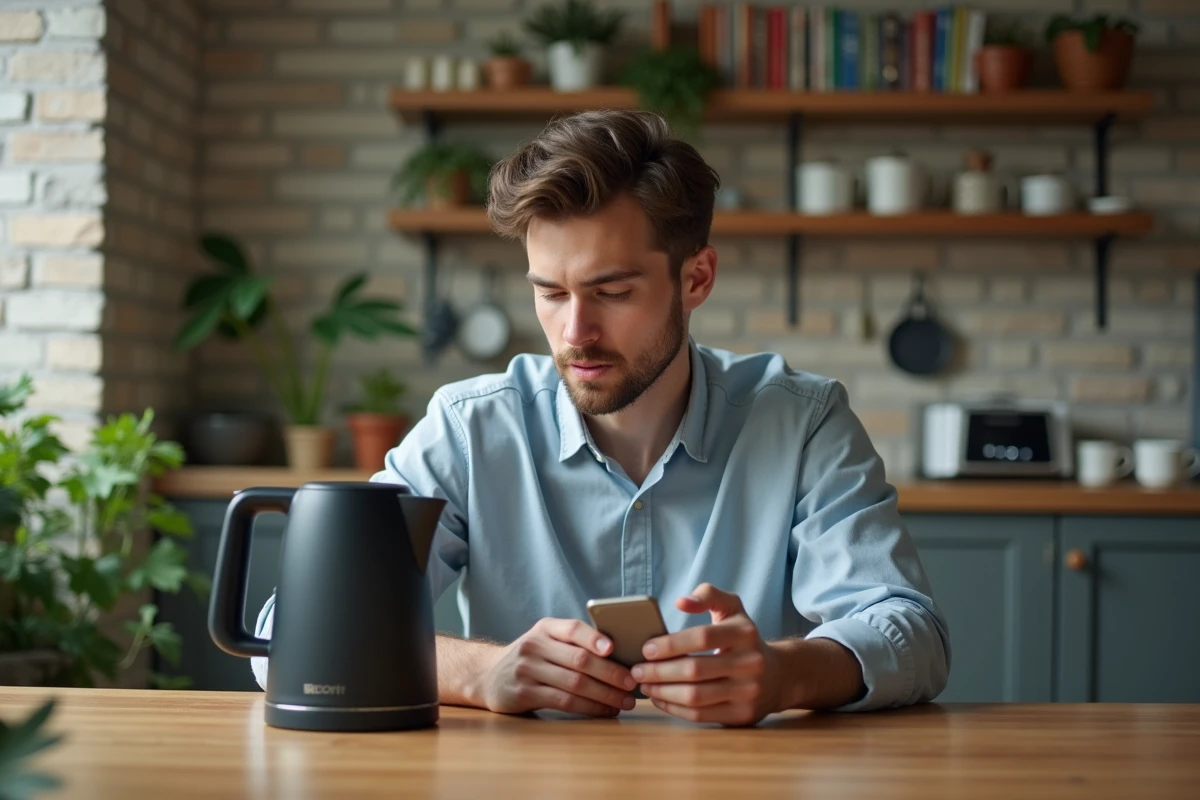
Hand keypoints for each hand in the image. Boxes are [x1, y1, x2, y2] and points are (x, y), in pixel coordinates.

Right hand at [475, 618, 637, 716]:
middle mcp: (534, 646)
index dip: (594, 638)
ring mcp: (527, 670)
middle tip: (631, 683)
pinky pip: (564, 702)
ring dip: (605, 694)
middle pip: (579, 660)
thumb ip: (573, 642)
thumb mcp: (545, 640)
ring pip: (574, 684)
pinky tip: (605, 710)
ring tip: (625, 701)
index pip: (572, 629)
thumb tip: (620, 654)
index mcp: (545, 628)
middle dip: (610, 673)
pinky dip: (589, 707)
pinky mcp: (524, 694)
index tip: (614, 648)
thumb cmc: (531, 657)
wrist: (487, 675)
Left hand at [633, 584, 780, 726]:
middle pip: (695, 670)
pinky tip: (660, 699)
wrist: (778, 676)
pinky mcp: (742, 715)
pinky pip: (701, 715)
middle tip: (636, 671)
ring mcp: (748, 692)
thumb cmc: (743, 638)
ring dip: (663, 692)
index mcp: (744, 633)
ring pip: (696, 697)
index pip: (702, 638)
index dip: (670, 644)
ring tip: (644, 685)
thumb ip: (708, 594)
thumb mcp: (732, 608)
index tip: (646, 649)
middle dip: (659, 672)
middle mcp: (751, 663)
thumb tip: (681, 602)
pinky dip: (674, 709)